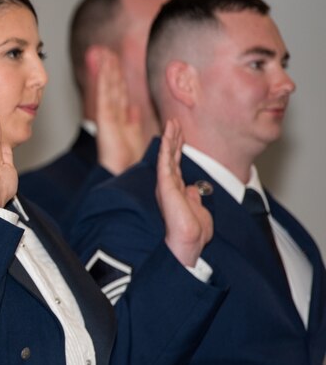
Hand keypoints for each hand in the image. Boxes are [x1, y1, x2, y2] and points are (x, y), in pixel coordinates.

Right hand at [94, 50, 147, 173]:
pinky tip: (104, 67)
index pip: (119, 94)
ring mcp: (108, 116)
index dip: (118, 78)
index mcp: (121, 120)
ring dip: (106, 70)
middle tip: (107, 52)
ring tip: (104, 53)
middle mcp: (113, 116)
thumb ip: (134, 123)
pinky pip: (105, 94)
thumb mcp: (137, 138)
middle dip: (110, 70)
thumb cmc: (130, 162)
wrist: (123, 173)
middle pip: (112, 87)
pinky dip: (104, 80)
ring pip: (108, 87)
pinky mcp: (105, 118)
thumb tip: (134, 109)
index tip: (115, 63)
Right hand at [156, 119, 212, 265]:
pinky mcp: (165, 185)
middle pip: (171, 157)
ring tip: (172, 123)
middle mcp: (168, 186)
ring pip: (167, 156)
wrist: (189, 242)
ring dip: (170, 139)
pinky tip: (168, 136)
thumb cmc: (194, 232)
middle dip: (173, 139)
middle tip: (174, 122)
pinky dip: (166, 148)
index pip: (176, 165)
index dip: (178, 148)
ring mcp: (166, 185)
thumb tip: (194, 189)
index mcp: (175, 190)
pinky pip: (165, 162)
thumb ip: (194, 197)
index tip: (180, 134)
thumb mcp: (198, 210)